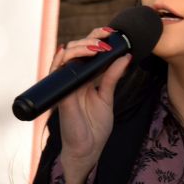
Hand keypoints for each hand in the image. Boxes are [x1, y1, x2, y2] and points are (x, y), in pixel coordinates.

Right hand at [55, 27, 131, 183]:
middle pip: (76, 49)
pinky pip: (59, 71)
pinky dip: (67, 59)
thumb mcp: (107, 97)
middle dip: (91, 38)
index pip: (87, 52)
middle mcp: (72, 79)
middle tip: (109, 37)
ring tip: (99, 46)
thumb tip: (125, 56)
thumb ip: (112, 76)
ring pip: (66, 55)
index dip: (97, 39)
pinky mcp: (61, 94)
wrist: (88, 150)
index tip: (113, 34)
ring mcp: (65, 85)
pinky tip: (77, 53)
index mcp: (84, 78)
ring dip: (82, 46)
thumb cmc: (95, 127)